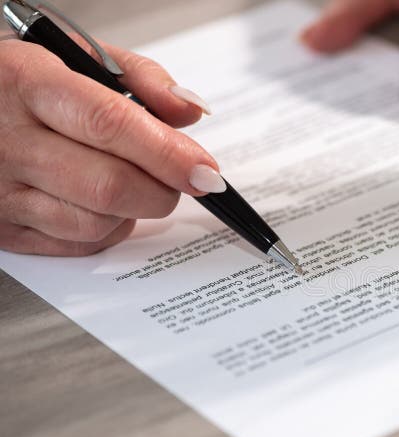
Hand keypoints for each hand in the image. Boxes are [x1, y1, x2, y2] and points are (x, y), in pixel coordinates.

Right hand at [0, 39, 220, 255]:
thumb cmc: (27, 83)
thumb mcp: (78, 56)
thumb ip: (142, 79)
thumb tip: (191, 112)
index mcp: (28, 83)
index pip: (110, 125)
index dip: (167, 153)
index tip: (205, 170)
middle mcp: (8, 140)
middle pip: (109, 185)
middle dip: (163, 189)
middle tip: (181, 179)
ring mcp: (1, 191)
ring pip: (97, 222)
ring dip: (136, 209)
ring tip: (132, 178)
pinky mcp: (4, 229)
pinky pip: (79, 244)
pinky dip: (109, 228)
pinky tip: (101, 200)